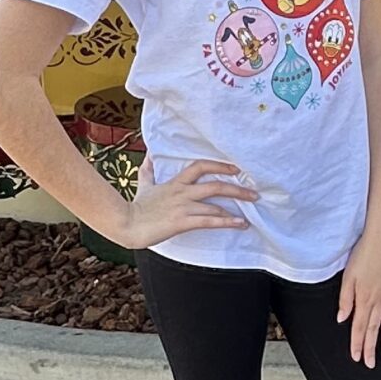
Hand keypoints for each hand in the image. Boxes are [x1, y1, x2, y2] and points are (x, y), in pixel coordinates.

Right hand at [120, 159, 255, 250]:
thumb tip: (149, 155)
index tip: (236, 168)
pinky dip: (227, 222)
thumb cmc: (135, 207)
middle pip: (215, 185)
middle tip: (254, 193)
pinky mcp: (182, 222)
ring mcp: (183, 207)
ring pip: (215, 204)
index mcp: (176, 183)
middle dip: (237, 188)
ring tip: (251, 213)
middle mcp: (182, 192)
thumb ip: (149, 170)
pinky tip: (240, 224)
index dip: (219, 165)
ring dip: (236, 208)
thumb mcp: (144, 184)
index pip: (200, 166)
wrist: (126, 224)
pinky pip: (209, 221)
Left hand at [337, 217, 380, 365]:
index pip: (359, 328)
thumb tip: (342, 319)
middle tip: (371, 364)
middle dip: (372, 349)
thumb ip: (345, 299)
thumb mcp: (348, 276)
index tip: (357, 359)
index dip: (357, 345)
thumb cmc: (364, 252)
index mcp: (365, 299)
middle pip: (374, 330)